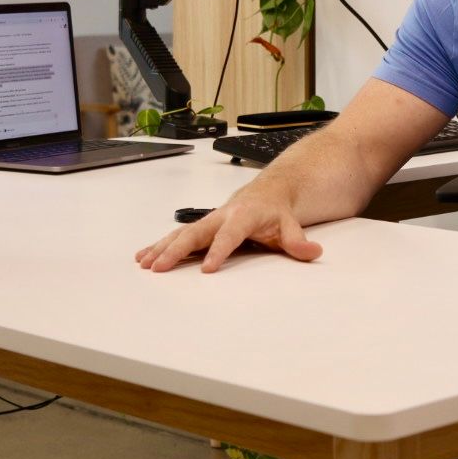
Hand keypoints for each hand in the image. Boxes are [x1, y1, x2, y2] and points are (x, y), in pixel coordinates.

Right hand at [134, 190, 322, 272]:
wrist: (271, 190)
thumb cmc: (277, 210)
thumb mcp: (292, 224)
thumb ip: (298, 241)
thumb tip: (313, 252)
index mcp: (243, 215)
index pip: (229, 235)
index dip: (218, 251)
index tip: (206, 268)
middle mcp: (222, 216)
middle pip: (195, 233)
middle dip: (176, 250)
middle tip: (159, 268)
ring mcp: (210, 220)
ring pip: (182, 234)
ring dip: (162, 248)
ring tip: (144, 264)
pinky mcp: (203, 225)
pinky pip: (179, 235)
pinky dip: (161, 244)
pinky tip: (145, 256)